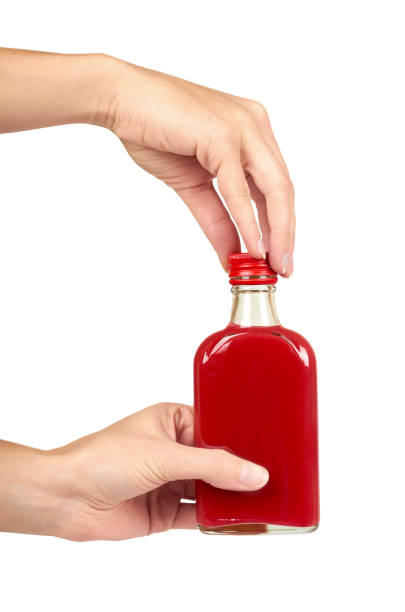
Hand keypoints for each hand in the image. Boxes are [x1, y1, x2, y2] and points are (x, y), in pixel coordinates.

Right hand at [0, 49, 293, 274]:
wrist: (120, 100)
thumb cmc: (153, 131)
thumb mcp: (193, 184)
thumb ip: (217, 218)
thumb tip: (232, 251)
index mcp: (251, 132)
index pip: (276, 186)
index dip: (280, 225)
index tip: (278, 256)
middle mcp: (255, 126)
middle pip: (283, 190)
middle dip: (285, 234)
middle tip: (283, 269)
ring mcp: (242, 128)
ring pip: (273, 189)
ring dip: (275, 233)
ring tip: (271, 265)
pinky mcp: (222, 136)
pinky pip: (239, 190)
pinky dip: (247, 223)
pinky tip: (252, 248)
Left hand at [0, 403, 268, 539]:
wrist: (67, 498)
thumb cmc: (103, 459)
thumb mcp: (164, 456)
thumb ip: (212, 466)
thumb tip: (253, 474)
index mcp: (171, 421)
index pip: (215, 426)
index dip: (240, 436)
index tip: (267, 444)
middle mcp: (172, 449)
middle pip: (216, 460)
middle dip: (240, 470)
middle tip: (272, 475)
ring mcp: (169, 480)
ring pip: (210, 488)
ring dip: (231, 496)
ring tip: (264, 500)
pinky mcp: (165, 510)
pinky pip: (198, 514)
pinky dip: (217, 519)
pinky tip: (237, 521)